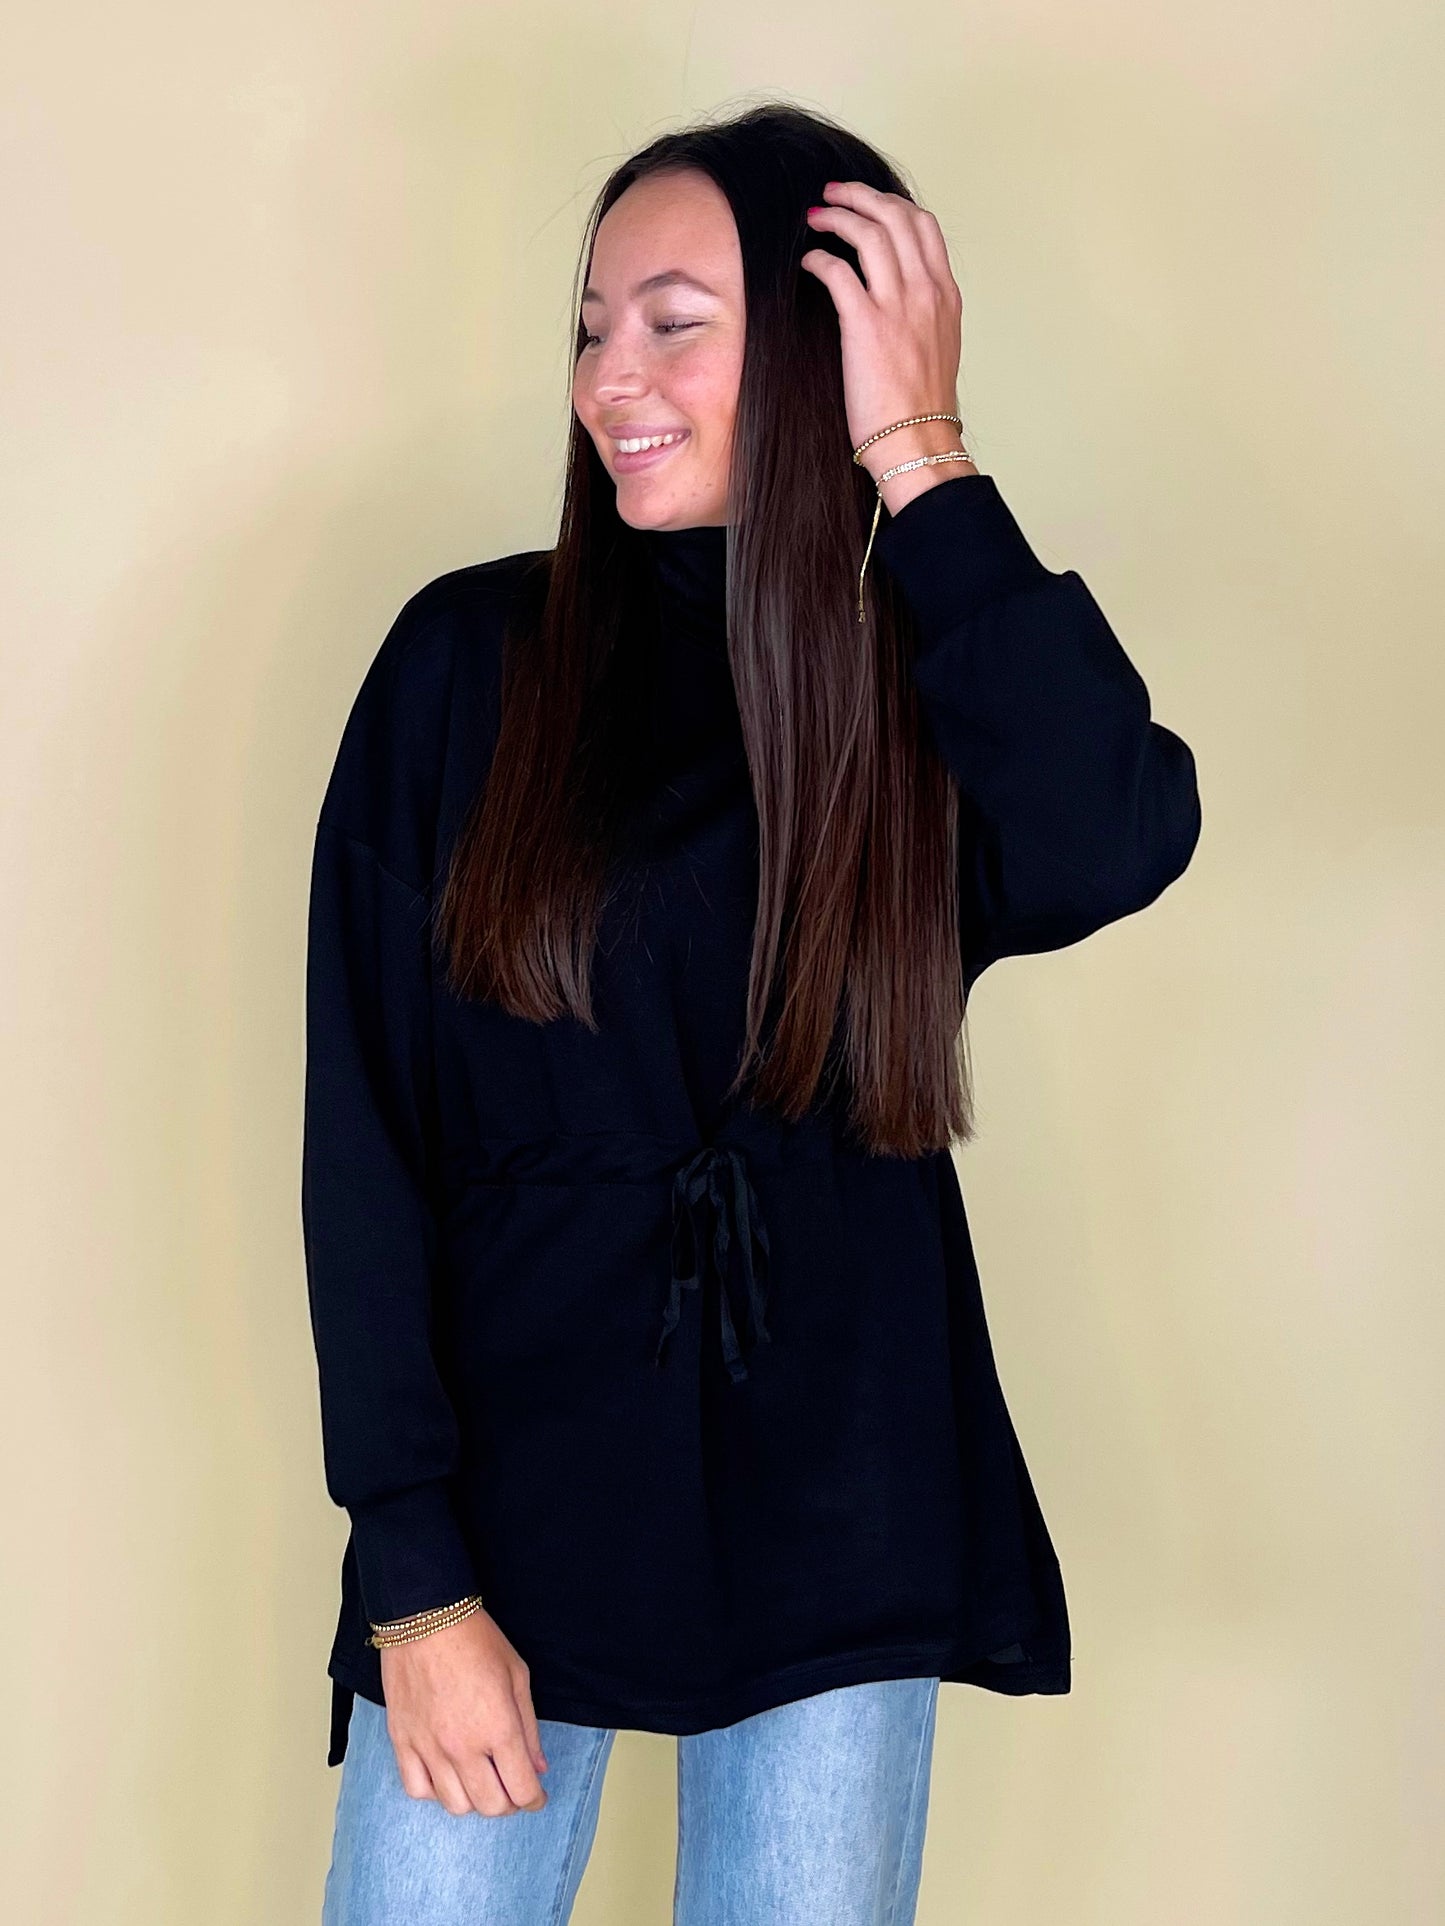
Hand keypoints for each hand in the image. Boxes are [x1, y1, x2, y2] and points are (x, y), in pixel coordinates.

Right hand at [379, 1605, 549, 1816]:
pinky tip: (446, 1774)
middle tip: (512, 1787)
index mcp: (498, 1728)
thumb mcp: (517, 1675)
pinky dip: (435, 1791)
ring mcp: (429, 1747)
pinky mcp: (403, 1742)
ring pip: (455, 1806)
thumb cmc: (475, 1639)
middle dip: (509, 1802)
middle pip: (491, 1806)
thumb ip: (529, 1728)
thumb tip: (538, 1768)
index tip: (537, 1795)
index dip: (535, 1799)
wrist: (425, 1616)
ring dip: (474, 1800)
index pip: (522, 1789)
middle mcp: (463, 1746)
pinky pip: (417, 1789)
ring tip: (481, 1780)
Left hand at [800, 179, 976, 513]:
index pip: (924, 226)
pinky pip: (838, 270)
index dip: (892, 204)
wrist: (919, 441)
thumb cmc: (921, 408)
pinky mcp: (866, 324)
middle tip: (834, 194)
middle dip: (861, 196)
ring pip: (869, 232)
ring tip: (815, 216)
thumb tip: (900, 303)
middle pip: (896, 216)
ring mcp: (898, 305)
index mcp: (945, 295)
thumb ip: (924, 315)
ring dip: (838, 215)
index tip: (869, 203)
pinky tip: (808, 261)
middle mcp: (926, 291)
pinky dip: (819, 257)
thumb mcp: (938, 349)